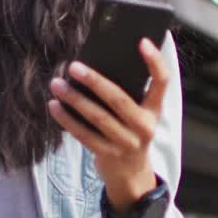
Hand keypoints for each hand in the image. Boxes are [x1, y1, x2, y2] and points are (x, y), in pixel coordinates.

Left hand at [47, 37, 169, 211]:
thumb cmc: (129, 132)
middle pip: (119, 99)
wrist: (131, 175)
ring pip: (97, 117)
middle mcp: (144, 126)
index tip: (142, 41)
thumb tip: (96, 64)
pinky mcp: (107, 154)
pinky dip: (67, 119)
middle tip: (73, 66)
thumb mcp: (137, 114)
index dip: (155, 61)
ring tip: (56, 84)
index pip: (162, 82)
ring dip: (74, 99)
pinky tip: (54, 106)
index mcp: (154, 110)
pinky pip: (84, 134)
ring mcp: (126, 143)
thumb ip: (125, 94)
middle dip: (94, 81)